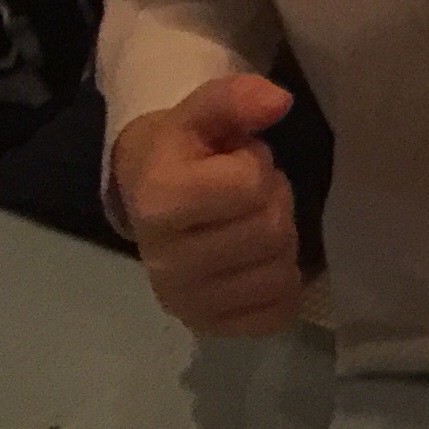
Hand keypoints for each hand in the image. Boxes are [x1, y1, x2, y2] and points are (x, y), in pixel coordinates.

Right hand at [110, 75, 302, 337]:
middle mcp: (164, 263)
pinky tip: (256, 262)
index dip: (256, 167)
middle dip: (273, 204)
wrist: (148, 197)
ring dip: (280, 245)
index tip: (236, 164)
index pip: (251, 185)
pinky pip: (277, 314)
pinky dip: (280, 286)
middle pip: (270, 232)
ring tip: (250, 225)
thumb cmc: (184, 152)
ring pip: (278, 275)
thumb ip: (235, 100)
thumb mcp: (201, 113)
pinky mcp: (208, 329)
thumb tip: (278, 101)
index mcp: (159, 202)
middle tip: (250, 197)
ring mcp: (184, 303)